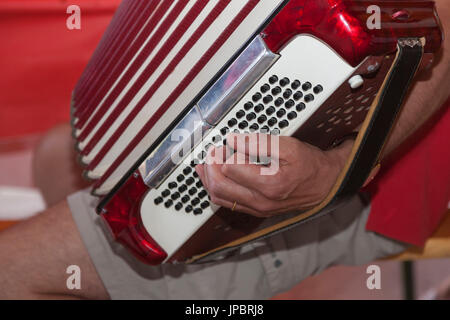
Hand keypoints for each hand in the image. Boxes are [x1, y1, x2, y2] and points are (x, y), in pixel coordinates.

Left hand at [195, 133, 351, 217]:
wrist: (325, 185)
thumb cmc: (309, 165)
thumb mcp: (288, 146)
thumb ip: (258, 143)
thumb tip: (233, 141)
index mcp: (270, 184)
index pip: (230, 169)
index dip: (222, 154)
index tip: (221, 145)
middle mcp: (261, 201)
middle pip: (220, 187)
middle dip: (210, 168)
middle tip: (211, 153)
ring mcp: (258, 209)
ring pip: (220, 198)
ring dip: (208, 181)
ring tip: (205, 165)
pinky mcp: (257, 211)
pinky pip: (227, 204)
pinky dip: (217, 190)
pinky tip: (214, 178)